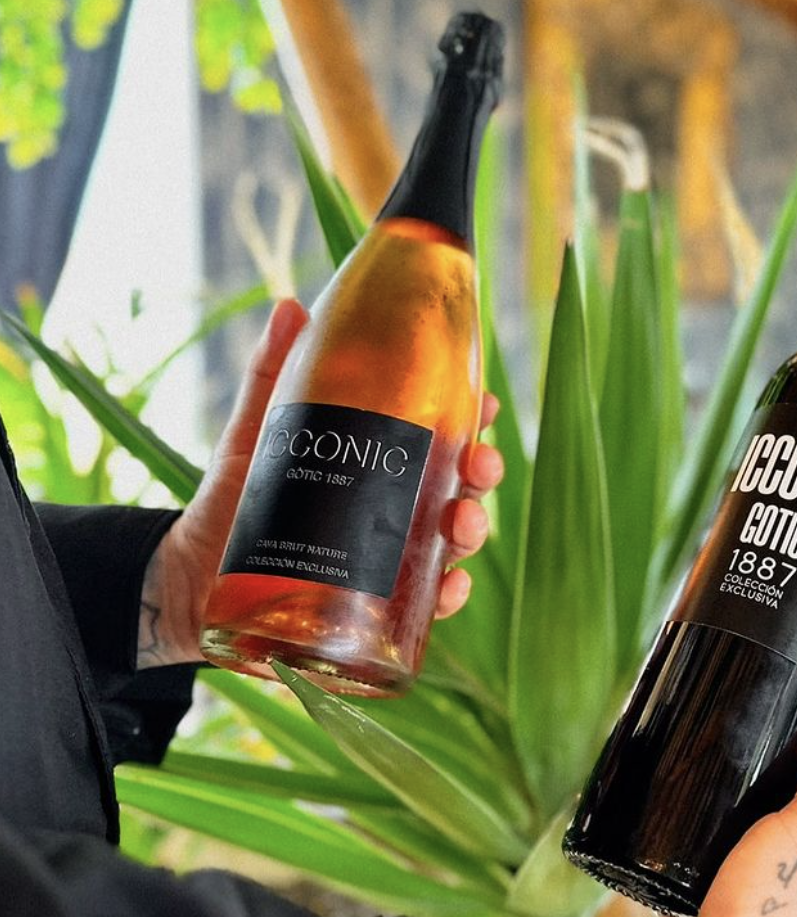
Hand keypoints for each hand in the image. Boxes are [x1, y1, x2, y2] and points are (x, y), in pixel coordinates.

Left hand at [138, 298, 503, 667]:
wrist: (192, 581)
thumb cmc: (234, 501)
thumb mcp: (257, 433)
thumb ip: (272, 374)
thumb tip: (289, 307)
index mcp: (379, 463)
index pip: (440, 436)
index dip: (473, 417)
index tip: (485, 400)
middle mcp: (394, 511)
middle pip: (459, 487)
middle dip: (482, 474)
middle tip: (480, 465)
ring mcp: (389, 560)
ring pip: (451, 542)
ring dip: (472, 530)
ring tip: (460, 524)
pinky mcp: (373, 608)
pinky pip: (424, 604)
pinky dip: (445, 595)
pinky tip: (449, 586)